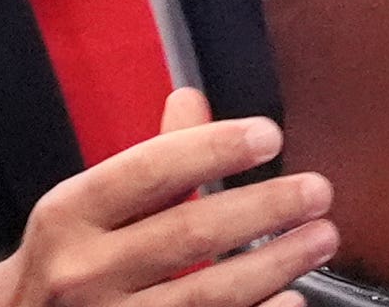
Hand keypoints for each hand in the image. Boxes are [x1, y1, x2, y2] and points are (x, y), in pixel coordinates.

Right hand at [0, 93, 335, 306]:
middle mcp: (84, 273)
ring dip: (276, 264)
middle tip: (317, 191)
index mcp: (70, 215)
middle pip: (190, 234)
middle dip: (264, 208)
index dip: (213, 151)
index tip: (269, 135)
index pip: (150, 173)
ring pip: (208, 294)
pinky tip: (291, 300)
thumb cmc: (67, 259)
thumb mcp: (86, 205)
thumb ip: (147, 159)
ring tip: (321, 237)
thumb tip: (193, 102)